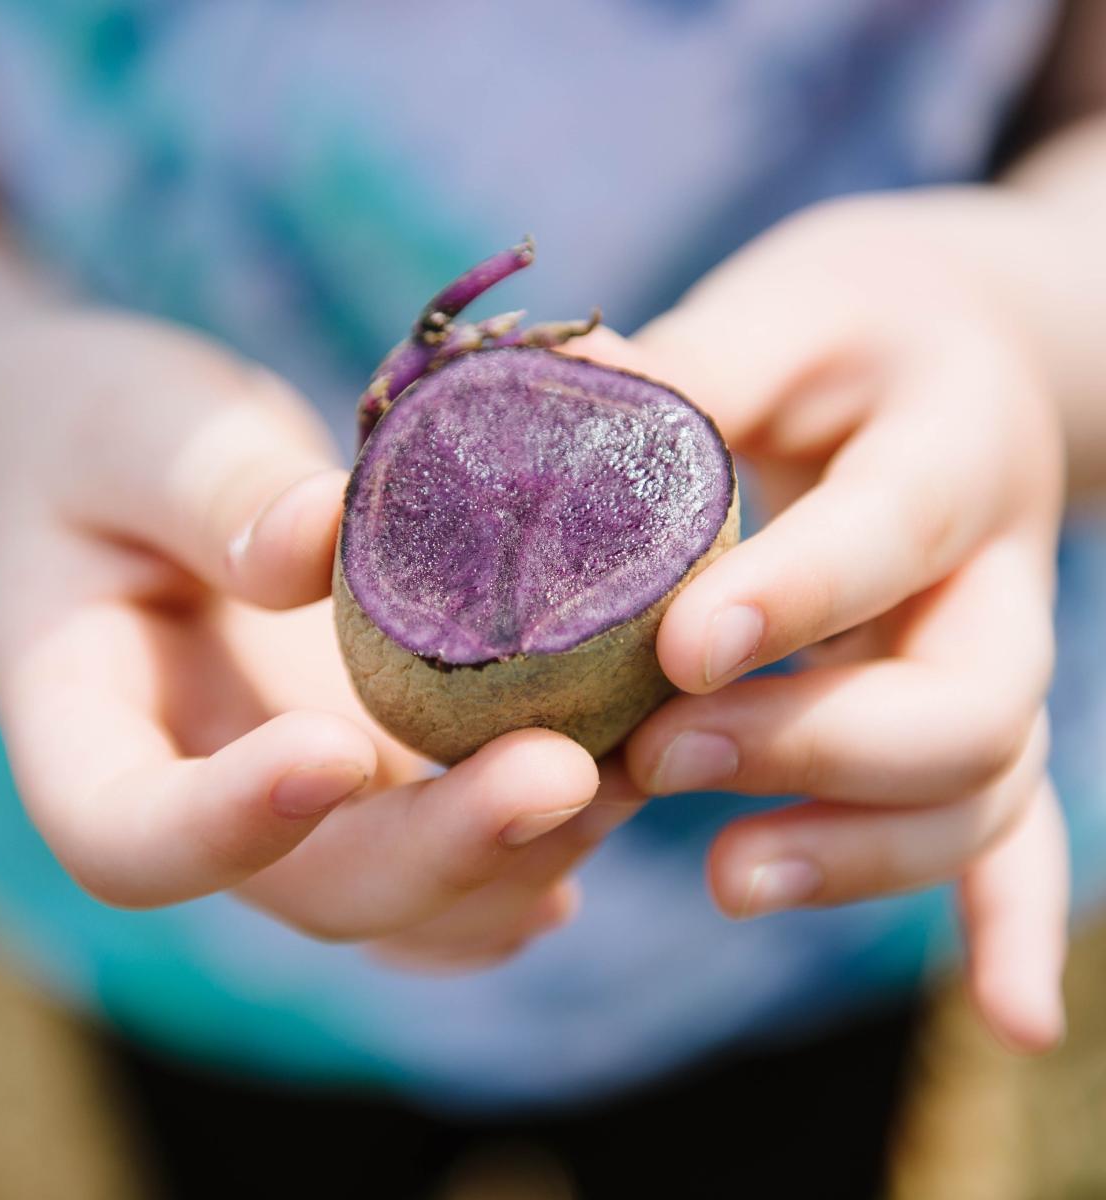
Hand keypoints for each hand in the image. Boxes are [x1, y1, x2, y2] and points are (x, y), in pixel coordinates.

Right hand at [0, 313, 642, 969]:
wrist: (125, 468)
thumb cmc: (98, 436)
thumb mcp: (128, 431)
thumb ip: (208, 488)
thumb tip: (317, 539)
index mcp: (87, 731)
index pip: (125, 837)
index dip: (226, 827)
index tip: (331, 749)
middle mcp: (205, 796)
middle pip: (310, 891)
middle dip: (442, 851)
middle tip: (564, 776)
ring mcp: (301, 801)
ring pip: (407, 898)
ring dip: (521, 860)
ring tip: (635, 771)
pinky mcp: (376, 771)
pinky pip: (450, 856)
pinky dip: (531, 851)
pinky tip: (616, 801)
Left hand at [605, 195, 1067, 1051]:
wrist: (957, 355)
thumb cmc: (849, 336)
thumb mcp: (779, 319)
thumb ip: (679, 373)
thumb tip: (529, 410)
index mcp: (951, 446)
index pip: (890, 530)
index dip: (796, 598)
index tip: (682, 650)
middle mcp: (997, 571)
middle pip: (965, 701)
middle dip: (815, 746)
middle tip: (663, 758)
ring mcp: (997, 657)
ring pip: (983, 788)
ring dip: (864, 852)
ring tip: (726, 878)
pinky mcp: (978, 714)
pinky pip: (1013, 831)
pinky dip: (1007, 927)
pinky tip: (1003, 1022)